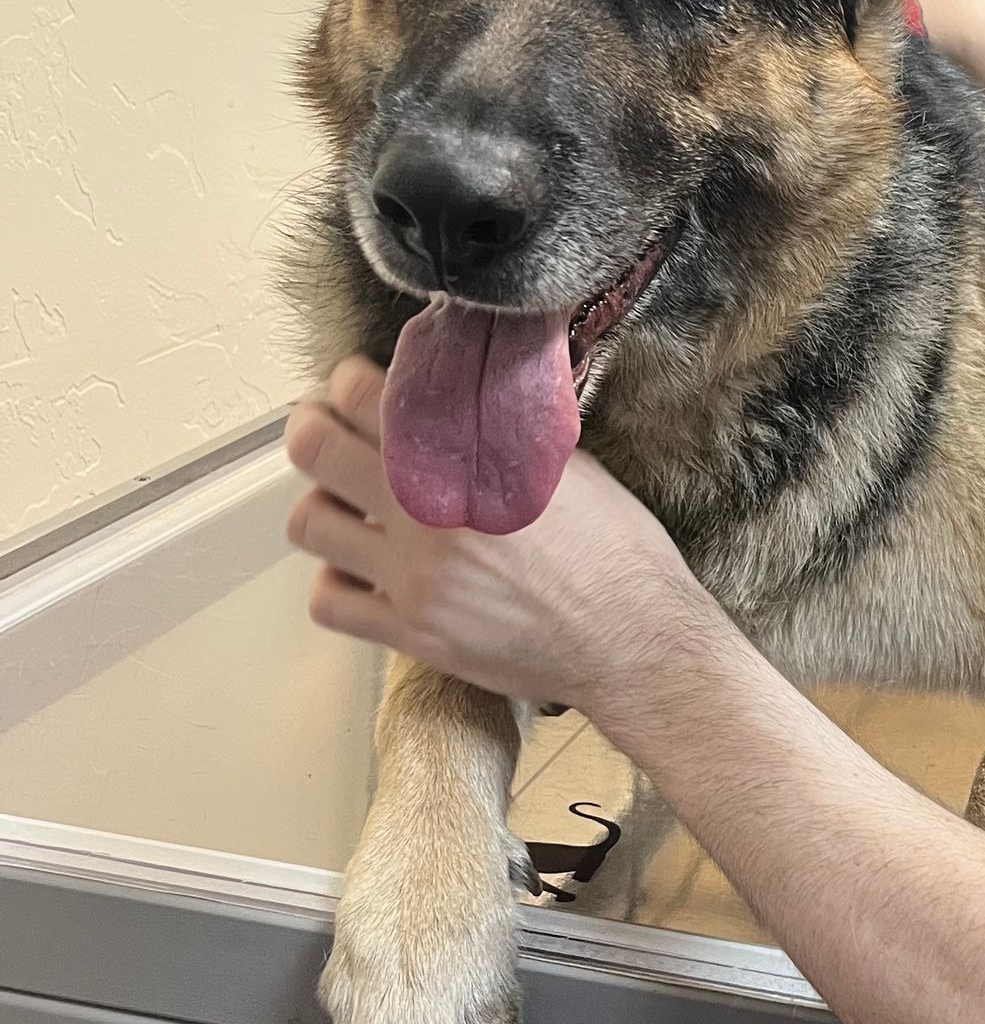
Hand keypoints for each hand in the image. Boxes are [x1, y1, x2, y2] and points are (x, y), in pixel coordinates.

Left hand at [284, 357, 692, 714]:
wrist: (635, 641)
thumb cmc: (616, 552)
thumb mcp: (568, 466)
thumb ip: (505, 429)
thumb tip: (470, 391)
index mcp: (467, 462)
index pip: (367, 394)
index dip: (352, 381)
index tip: (358, 385)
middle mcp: (426, 516)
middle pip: (316, 449)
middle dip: (314, 428)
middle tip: (327, 429)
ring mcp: (411, 579)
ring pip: (311, 524)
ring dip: (323, 504)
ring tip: (348, 505)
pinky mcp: (411, 634)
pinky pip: (328, 602)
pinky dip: (335, 580)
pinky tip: (364, 571)